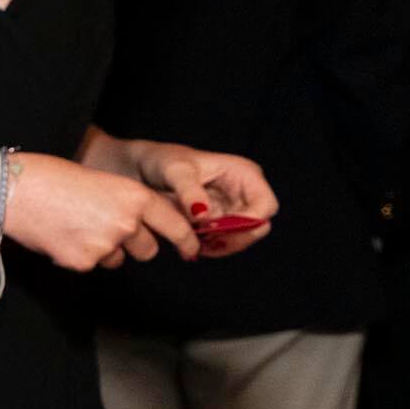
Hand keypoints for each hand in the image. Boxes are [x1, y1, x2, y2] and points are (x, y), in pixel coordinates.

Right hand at [3, 153, 198, 270]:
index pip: (174, 224)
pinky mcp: (82, 262)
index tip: (192, 250)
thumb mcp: (100, 181)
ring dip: (104, 250)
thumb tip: (134, 228)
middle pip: (147, 249)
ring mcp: (104, 245)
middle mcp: (125, 222)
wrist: (12, 189)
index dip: (186, 240)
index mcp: (133, 196)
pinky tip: (59, 235)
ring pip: (116, 259)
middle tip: (107, 230)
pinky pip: (89, 264)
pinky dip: (77, 254)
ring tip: (74, 226)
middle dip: (135, 245)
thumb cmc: (50, 176)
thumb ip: (123, 204)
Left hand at [130, 141, 276, 256]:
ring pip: (242, 239)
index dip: (248, 222)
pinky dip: (210, 247)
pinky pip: (224, 243)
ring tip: (194, 243)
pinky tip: (191, 245)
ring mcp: (233, 209)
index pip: (265, 206)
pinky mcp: (219, 223)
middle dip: (234, 238)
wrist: (145, 169)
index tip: (217, 230)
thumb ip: (189, 191)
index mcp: (244, 173)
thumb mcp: (173, 170)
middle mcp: (245, 192)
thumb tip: (203, 215)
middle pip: (258, 227)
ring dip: (221, 246)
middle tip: (204, 242)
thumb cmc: (161, 161)